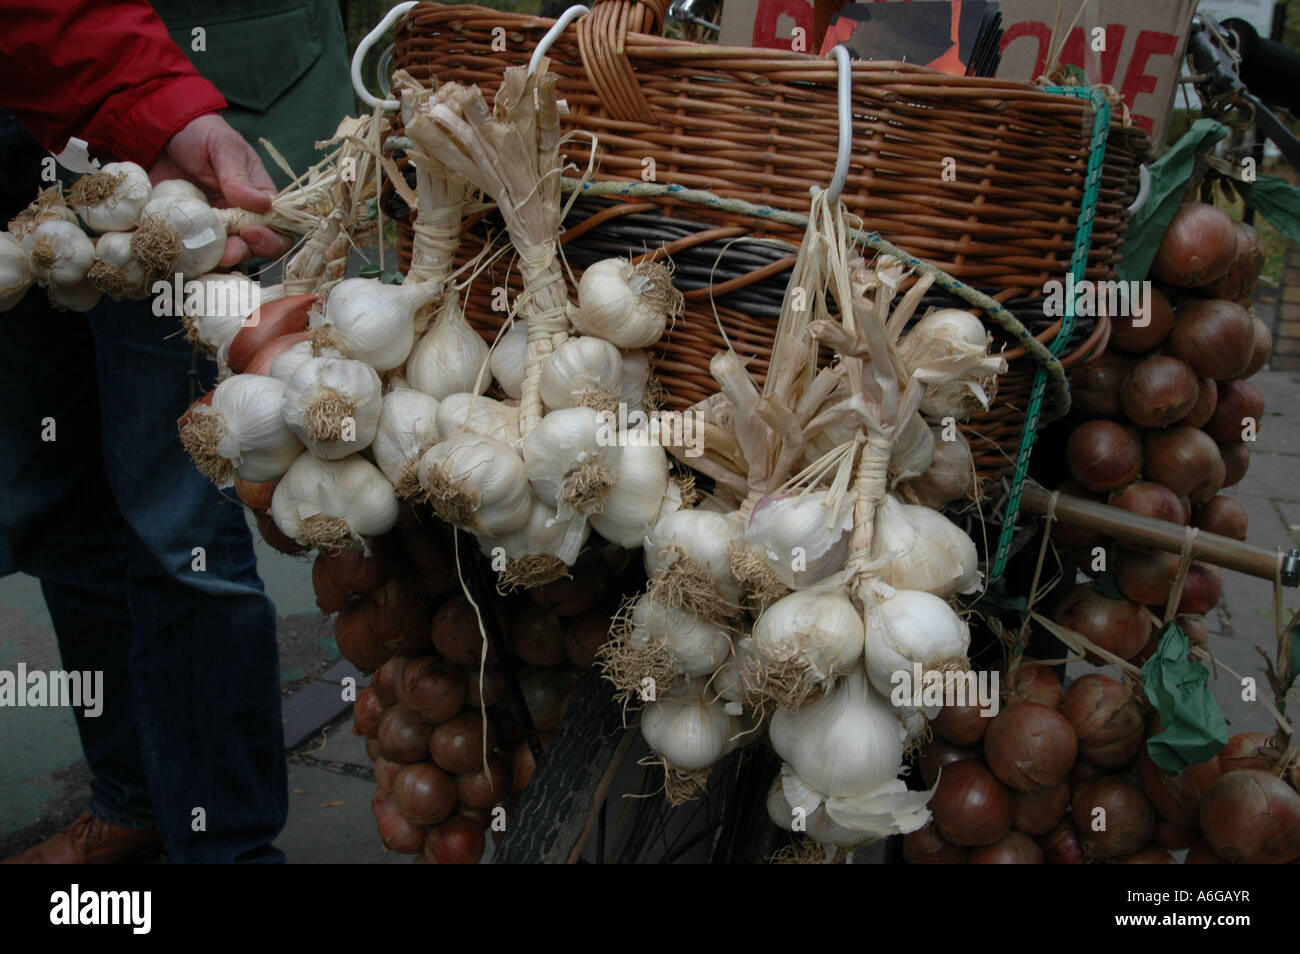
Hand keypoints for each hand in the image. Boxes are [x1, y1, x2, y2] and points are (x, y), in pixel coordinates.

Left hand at [149, 113, 292, 266]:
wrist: (162, 134)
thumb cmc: (201, 135)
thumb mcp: (223, 147)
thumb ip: (238, 176)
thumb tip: (263, 204)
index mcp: (259, 199)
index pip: (279, 229)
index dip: (270, 238)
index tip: (249, 232)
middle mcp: (241, 218)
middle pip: (254, 249)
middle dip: (243, 253)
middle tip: (226, 253)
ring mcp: (216, 228)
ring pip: (226, 256)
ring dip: (218, 261)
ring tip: (204, 256)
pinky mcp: (191, 232)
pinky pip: (198, 253)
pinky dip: (195, 261)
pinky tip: (188, 259)